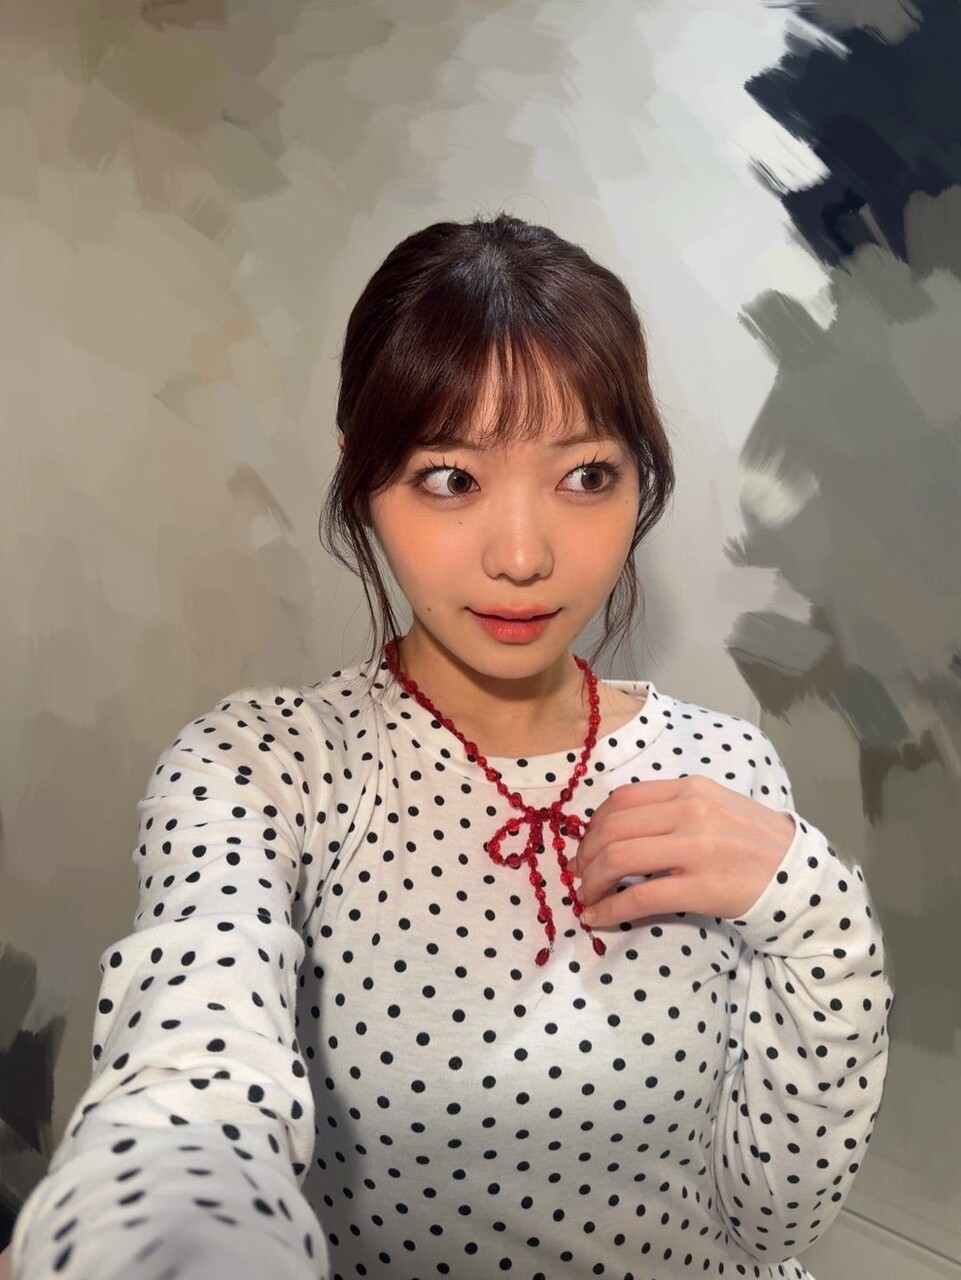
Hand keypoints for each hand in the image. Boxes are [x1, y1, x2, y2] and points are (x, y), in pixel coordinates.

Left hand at [567, 775, 795, 926]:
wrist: (801, 877)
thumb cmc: (755, 843)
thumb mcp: (717, 807)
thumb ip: (673, 808)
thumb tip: (619, 825)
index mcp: (691, 789)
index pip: (622, 799)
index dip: (594, 824)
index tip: (587, 845)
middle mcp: (690, 812)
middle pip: (613, 828)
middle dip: (585, 855)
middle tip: (579, 875)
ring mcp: (696, 850)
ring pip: (618, 859)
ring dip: (591, 881)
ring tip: (585, 895)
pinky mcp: (701, 888)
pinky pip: (638, 898)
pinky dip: (609, 909)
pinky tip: (597, 918)